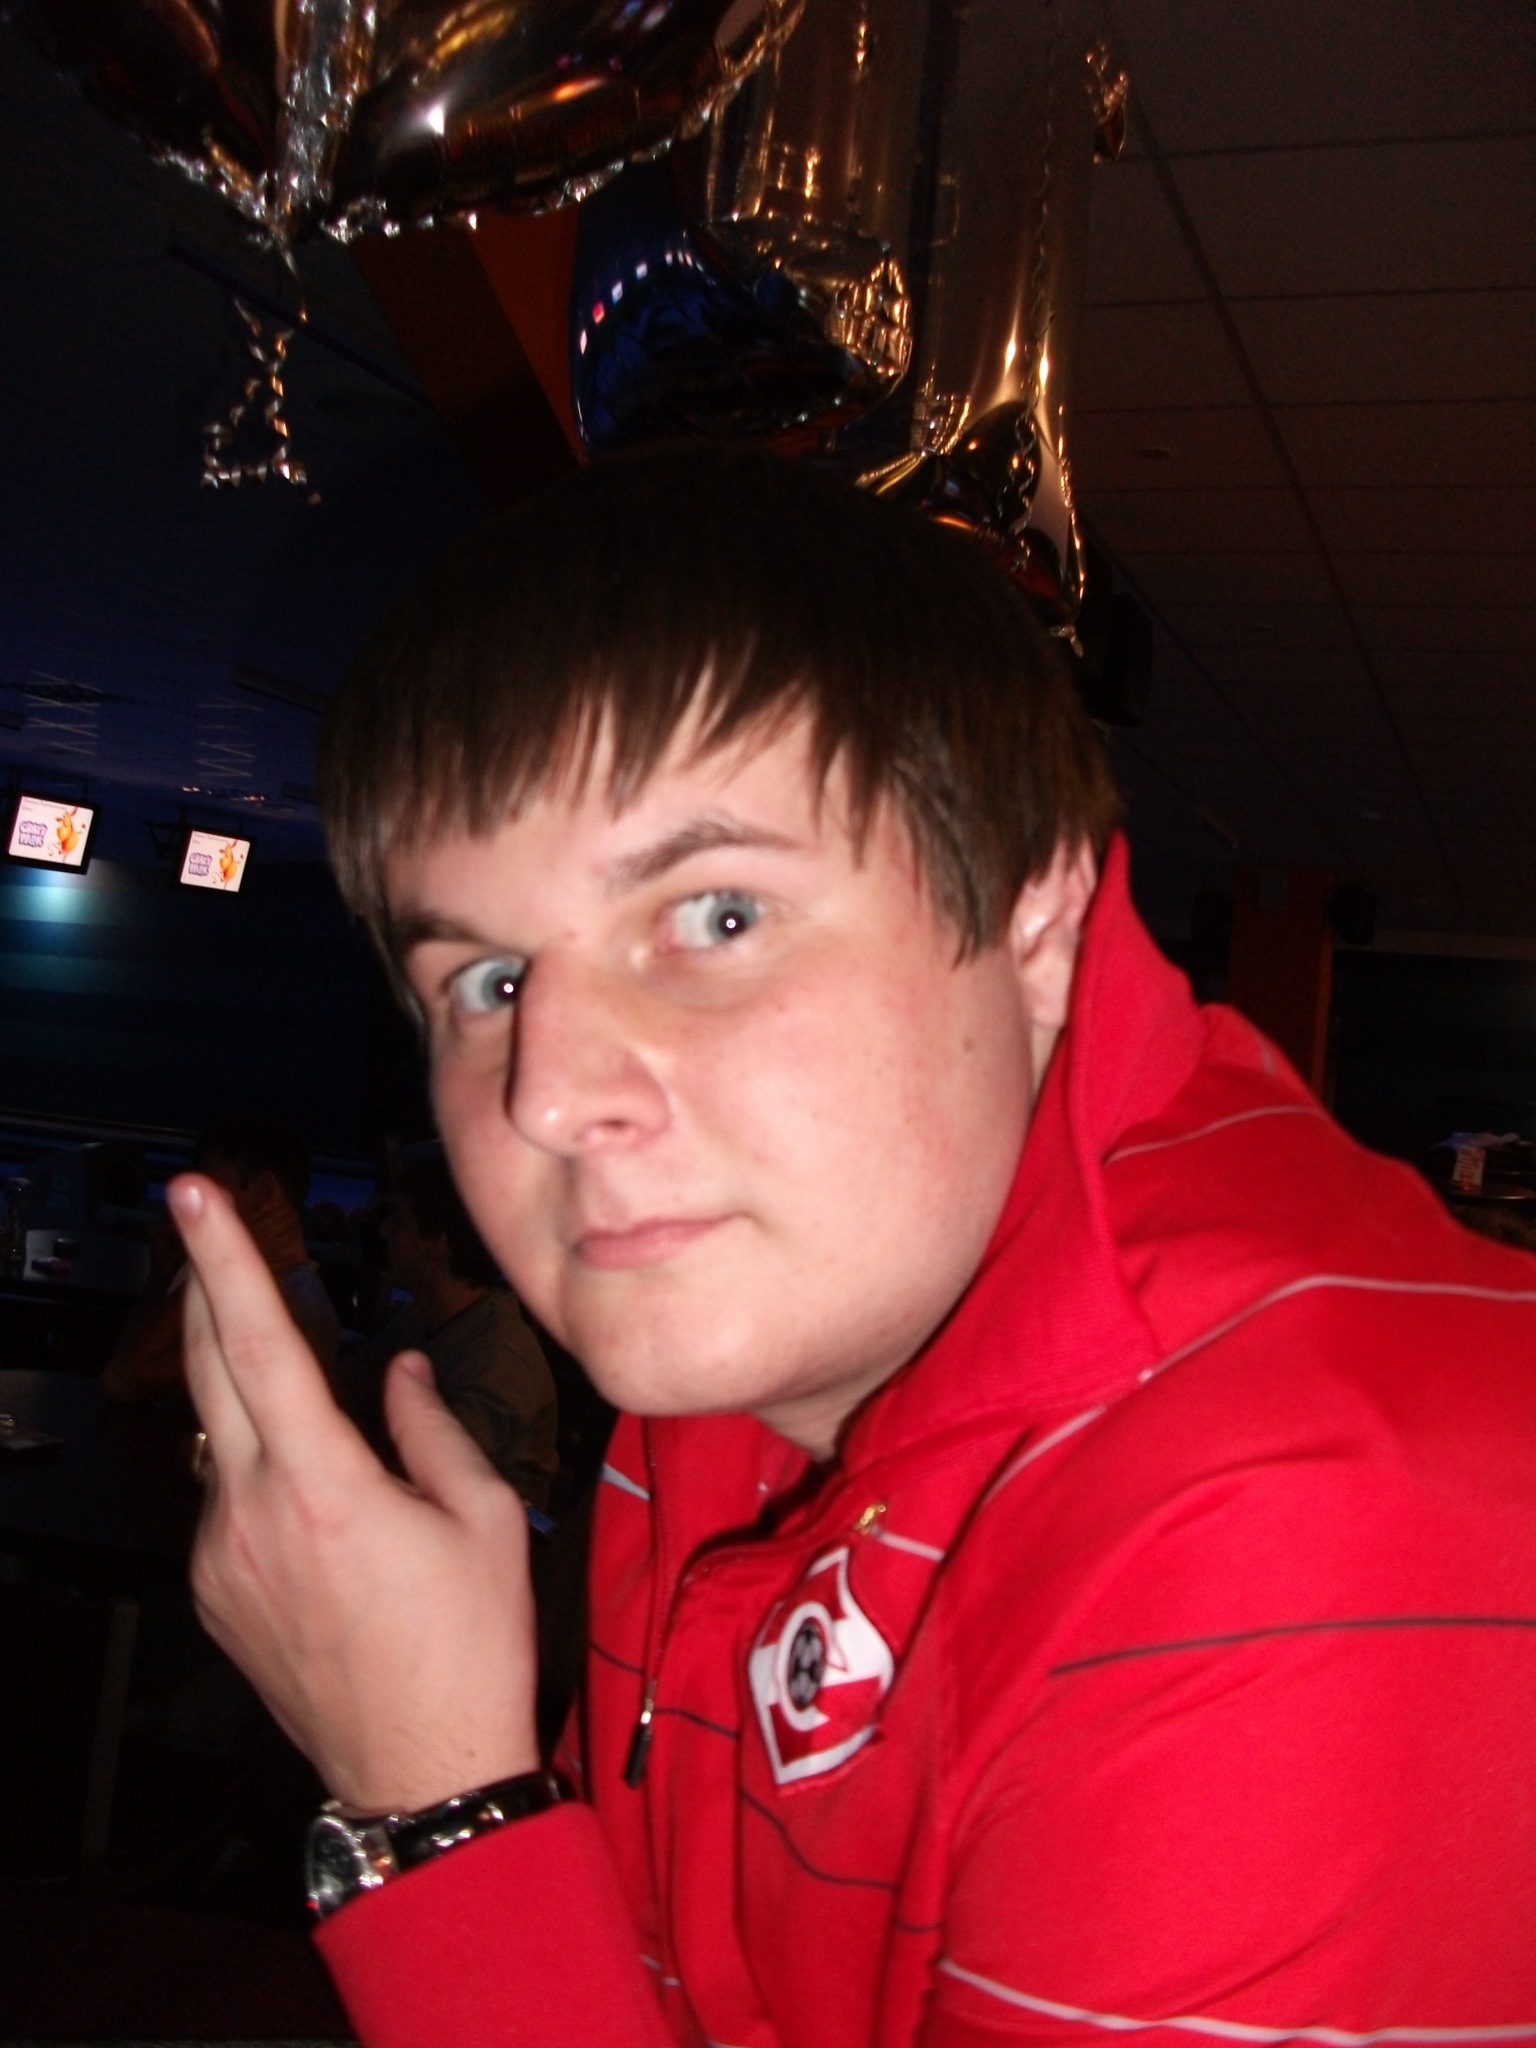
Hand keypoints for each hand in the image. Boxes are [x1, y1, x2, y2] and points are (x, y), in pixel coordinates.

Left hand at [171, 1173, 540, 1815]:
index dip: (227, 1260)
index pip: (259, 1345)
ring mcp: (219, 1559)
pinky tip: (311, 1483)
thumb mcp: (483, 1520)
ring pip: (218, 1436)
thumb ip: (431, 1429)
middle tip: (201, 1222)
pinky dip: (255, 1461)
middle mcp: (250, 1516)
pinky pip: (224, 1497)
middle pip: (207, 1370)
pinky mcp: (212, 1593)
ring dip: (240, 1383)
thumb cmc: (471, 1645)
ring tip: (288, 1359)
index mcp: (324, 1487)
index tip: (193, 1195)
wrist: (420, 1774)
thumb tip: (401, 1371)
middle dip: (201, 1285)